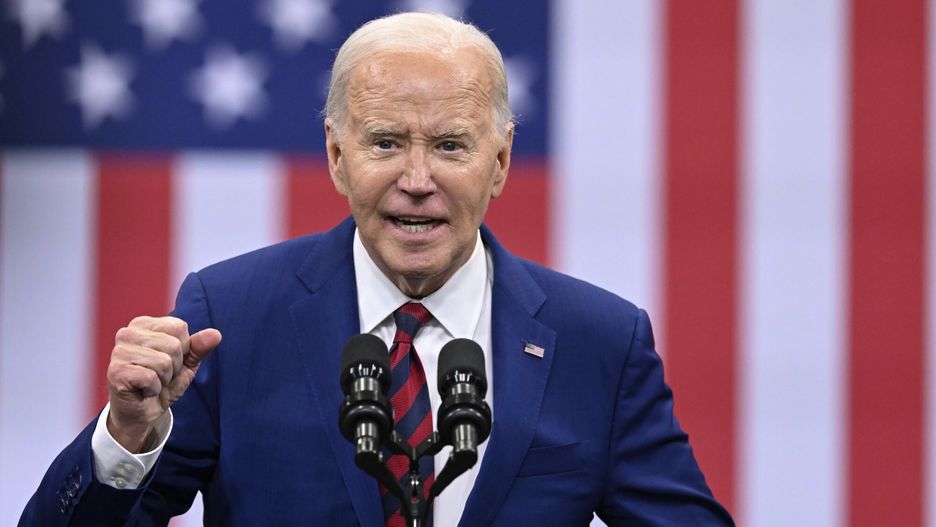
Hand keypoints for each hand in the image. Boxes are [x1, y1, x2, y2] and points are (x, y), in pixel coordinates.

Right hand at [106, 316, 221, 452]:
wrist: (143, 412)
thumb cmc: (163, 383)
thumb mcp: (186, 364)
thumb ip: (199, 347)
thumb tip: (215, 334)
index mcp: (144, 324)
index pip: (179, 327)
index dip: (183, 350)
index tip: (170, 362)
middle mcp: (127, 333)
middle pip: (173, 345)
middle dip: (174, 367)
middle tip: (160, 376)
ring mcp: (119, 352)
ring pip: (164, 362)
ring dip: (164, 379)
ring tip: (152, 383)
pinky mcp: (116, 371)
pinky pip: (150, 377)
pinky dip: (153, 389)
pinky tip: (143, 390)